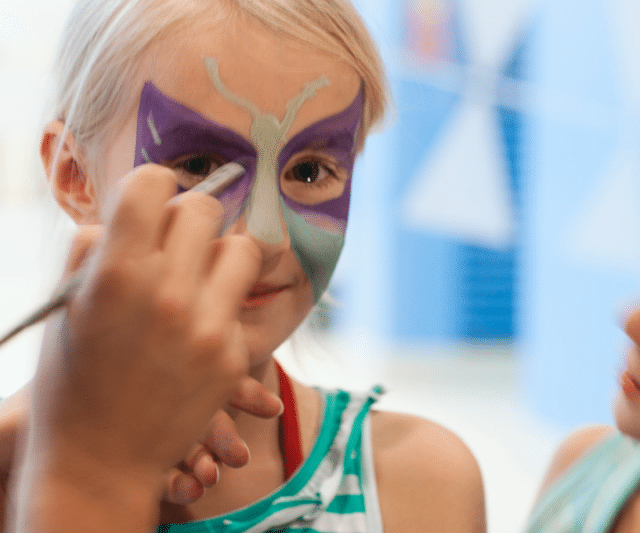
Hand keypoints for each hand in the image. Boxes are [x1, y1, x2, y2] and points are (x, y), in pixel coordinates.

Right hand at [11, 165, 261, 531]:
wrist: (99, 459)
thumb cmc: (72, 378)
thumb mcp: (65, 306)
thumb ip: (96, 248)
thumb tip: (130, 211)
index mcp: (115, 273)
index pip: (153, 183)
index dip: (151, 186)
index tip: (151, 203)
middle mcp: (166, 292)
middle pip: (204, 207)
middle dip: (187, 215)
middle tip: (175, 239)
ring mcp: (206, 325)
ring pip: (240, 247)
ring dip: (218, 252)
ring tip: (197, 275)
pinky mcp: (232, 355)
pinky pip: (242, 298)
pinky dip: (224, 299)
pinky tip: (200, 320)